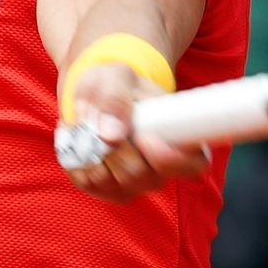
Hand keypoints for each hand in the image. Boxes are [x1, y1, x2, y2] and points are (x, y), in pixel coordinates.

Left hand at [62, 62, 210, 203]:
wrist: (98, 95)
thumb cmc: (117, 84)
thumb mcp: (116, 77)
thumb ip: (115, 98)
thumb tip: (112, 134)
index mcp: (181, 141)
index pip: (192, 165)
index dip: (170, 158)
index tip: (144, 137)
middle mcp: (161, 171)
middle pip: (138, 175)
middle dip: (112, 145)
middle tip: (100, 116)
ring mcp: (134, 184)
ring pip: (109, 180)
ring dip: (90, 149)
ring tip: (88, 122)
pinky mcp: (108, 190)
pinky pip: (86, 182)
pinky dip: (75, 158)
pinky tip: (80, 138)